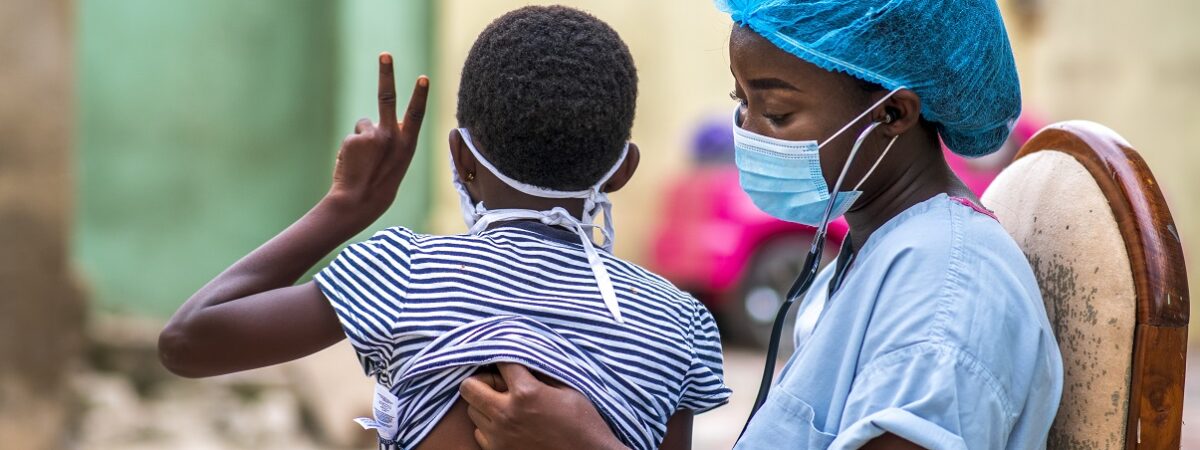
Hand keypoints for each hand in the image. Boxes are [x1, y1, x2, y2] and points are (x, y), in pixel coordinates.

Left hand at [327, 52, 428, 223]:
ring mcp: (372, 136)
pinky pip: (352, 137)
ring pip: (364, 125)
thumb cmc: (381, 183)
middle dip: (386, 73)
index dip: (420, 95)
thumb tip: (376, 121)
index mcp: (407, 144)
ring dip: (362, 139)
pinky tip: (352, 164)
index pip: (415, 114)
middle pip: (387, 97)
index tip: (423, 77)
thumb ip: (393, 139)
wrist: (358, 202)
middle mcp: (391, 136)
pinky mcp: (354, 139)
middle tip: (385, 54)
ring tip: (362, 162)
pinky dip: (351, 149)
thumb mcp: (396, 161)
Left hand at [459, 363, 628, 449]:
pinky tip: (508, 424)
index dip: (505, 356)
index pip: (500, 361)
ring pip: (472, 410)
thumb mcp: (569, 389)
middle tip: (498, 383)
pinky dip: (488, 426)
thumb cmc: (583, 424)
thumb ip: (542, 373)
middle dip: (482, 380)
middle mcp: (507, 414)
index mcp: (526, 393)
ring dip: (484, 404)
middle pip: (469, 386)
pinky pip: (479, 433)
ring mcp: (500, 436)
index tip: (509, 358)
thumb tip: (525, 358)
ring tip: (504, 405)